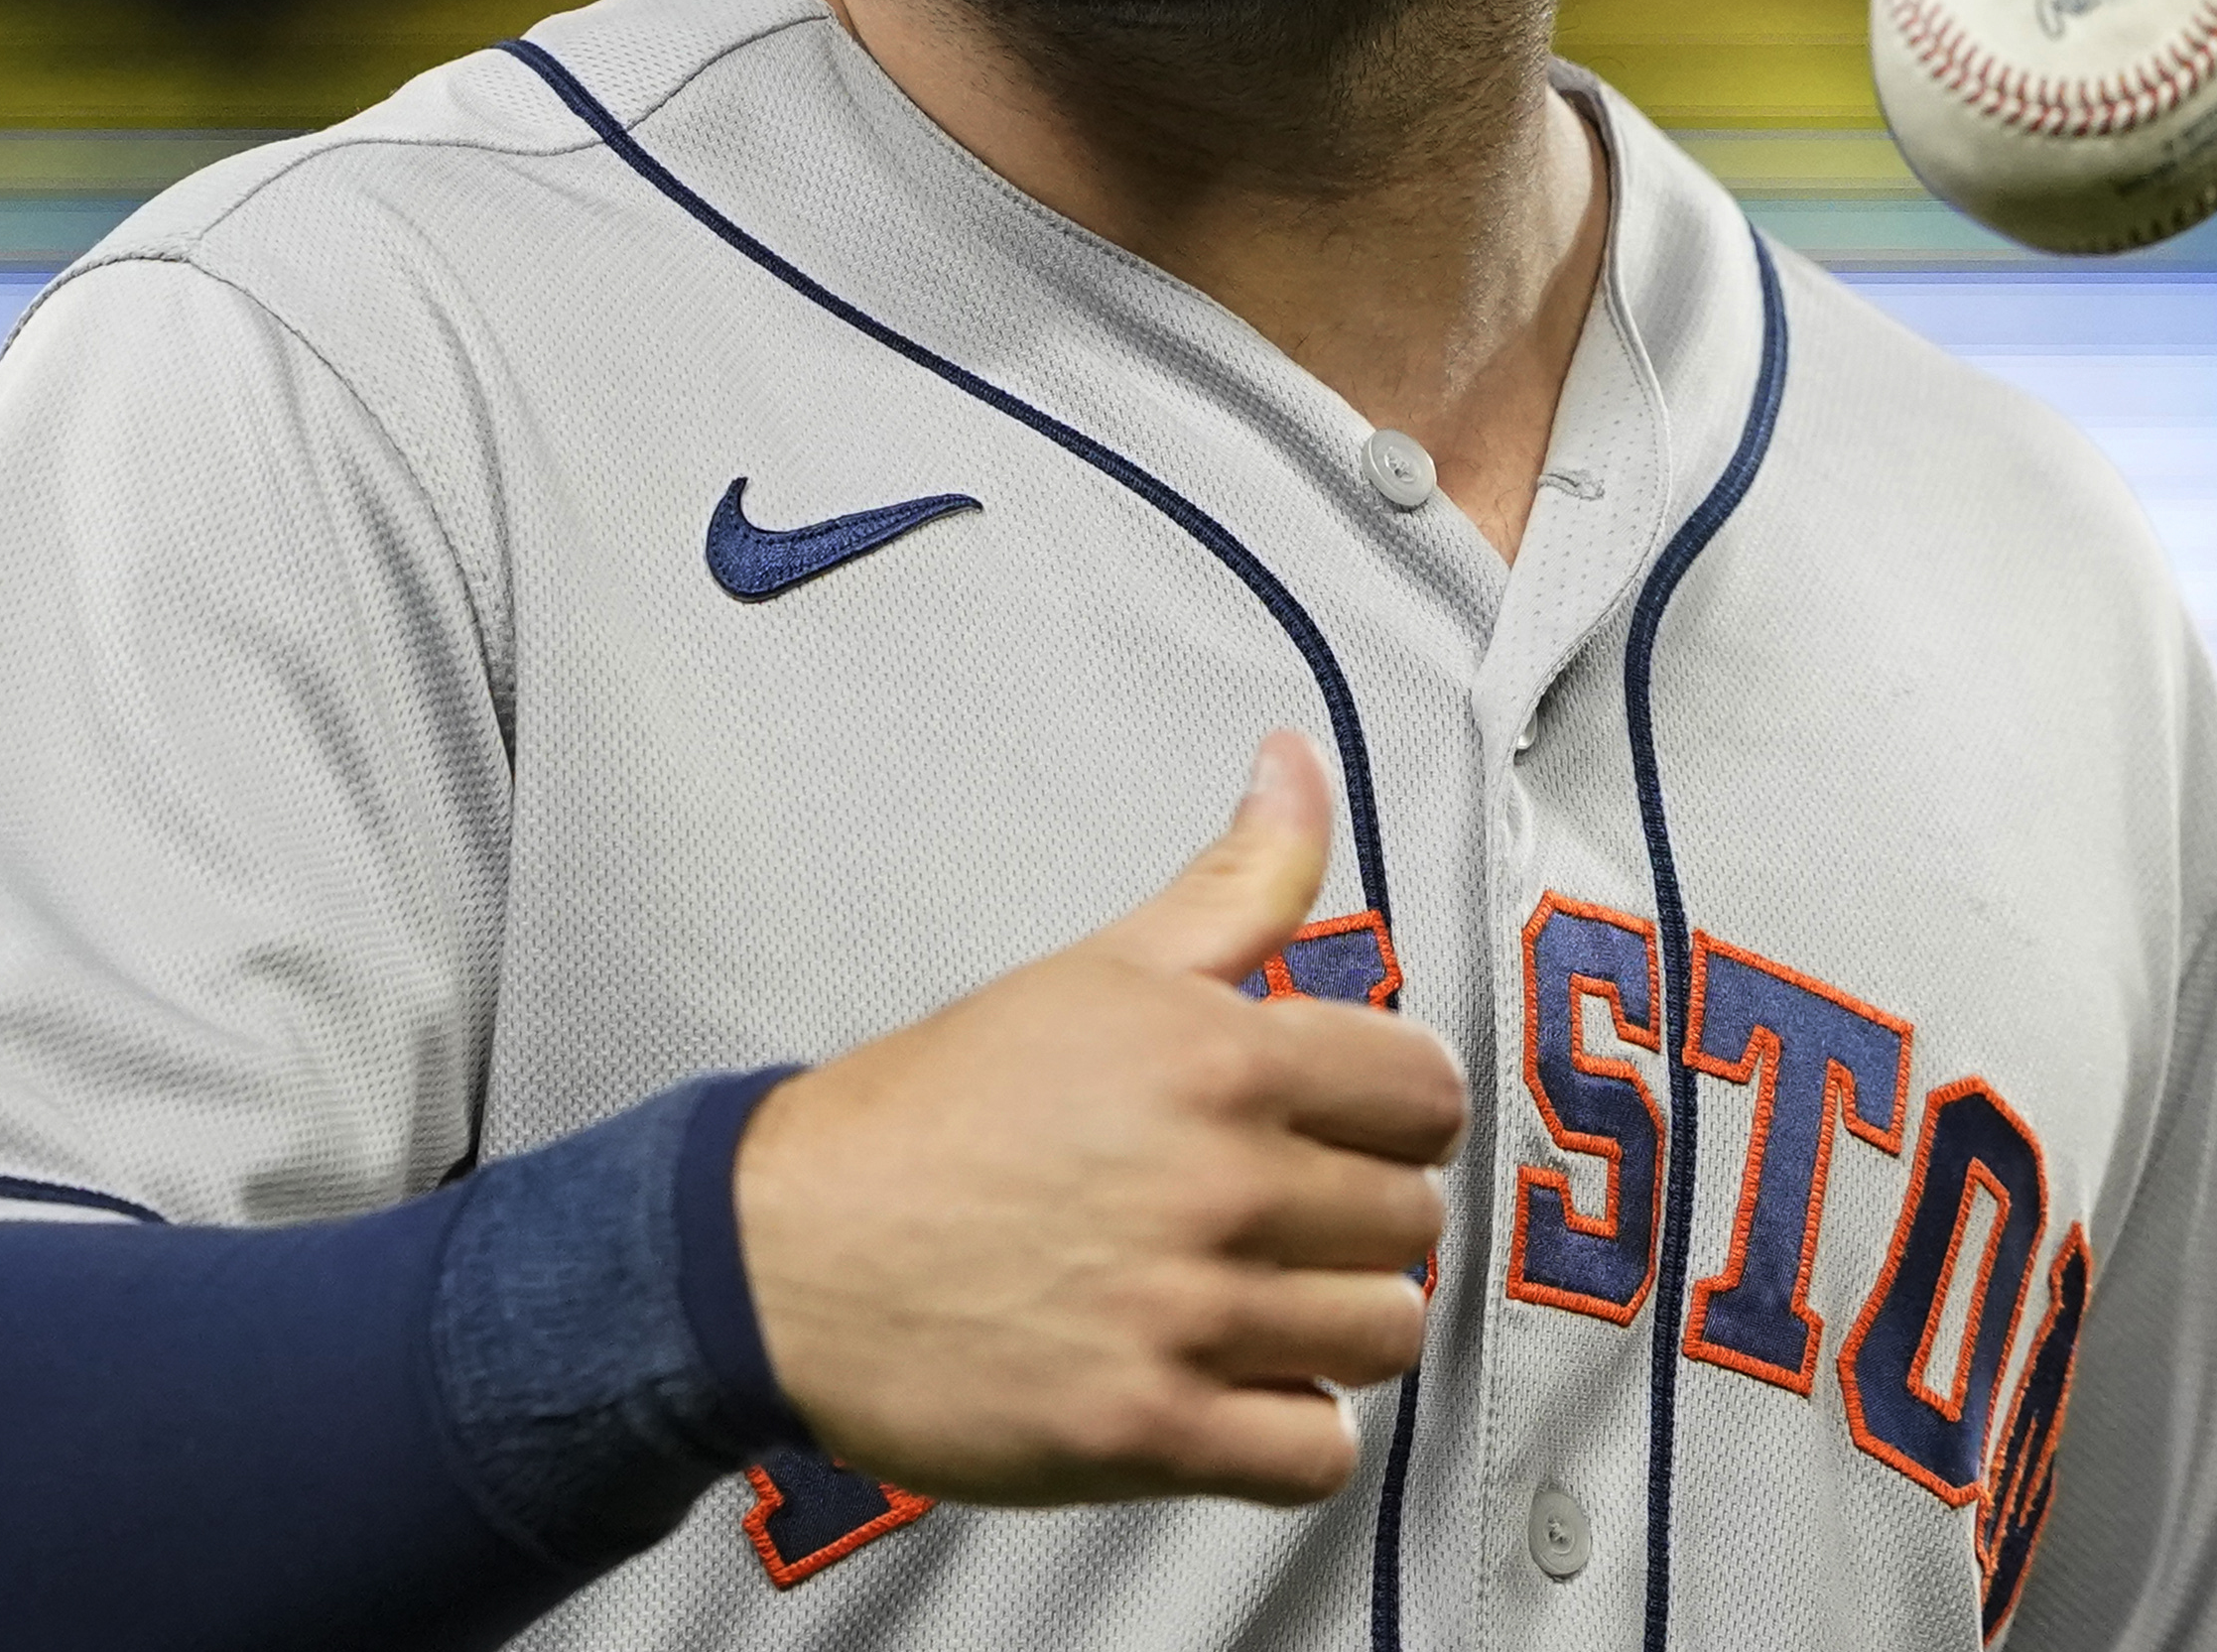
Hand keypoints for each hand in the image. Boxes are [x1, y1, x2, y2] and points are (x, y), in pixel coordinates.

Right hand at [731, 731, 1467, 1507]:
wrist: (787, 1248)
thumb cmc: (937, 1109)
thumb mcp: (1098, 968)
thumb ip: (1237, 877)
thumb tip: (1296, 763)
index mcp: (1224, 1058)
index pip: (1429, 1091)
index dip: (1391, 1107)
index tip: (1340, 1124)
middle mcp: (1221, 1186)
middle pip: (1412, 1218)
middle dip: (1357, 1215)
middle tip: (1276, 1213)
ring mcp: (1188, 1316)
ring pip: (1385, 1334)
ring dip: (1335, 1322)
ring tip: (1261, 1298)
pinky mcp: (1150, 1431)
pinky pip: (1317, 1453)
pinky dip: (1291, 1428)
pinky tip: (1234, 1381)